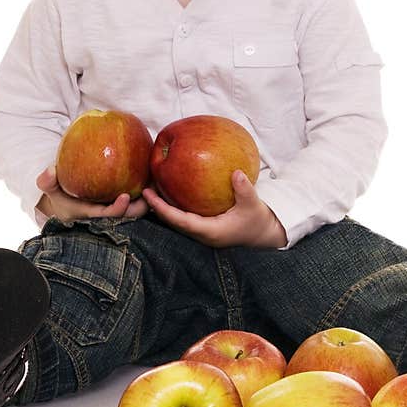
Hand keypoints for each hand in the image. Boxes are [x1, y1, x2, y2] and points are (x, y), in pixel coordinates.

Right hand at [36, 166, 149, 221]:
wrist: (71, 201)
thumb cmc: (62, 195)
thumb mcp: (50, 189)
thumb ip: (47, 181)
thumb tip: (50, 170)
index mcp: (93, 216)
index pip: (108, 217)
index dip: (117, 210)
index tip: (125, 197)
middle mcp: (109, 216)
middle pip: (130, 216)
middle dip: (143, 207)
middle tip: (152, 190)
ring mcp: (120, 210)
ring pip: (140, 209)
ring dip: (151, 199)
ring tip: (159, 182)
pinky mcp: (128, 204)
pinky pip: (142, 198)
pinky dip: (150, 190)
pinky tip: (157, 173)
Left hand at [143, 171, 287, 248]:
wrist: (263, 234)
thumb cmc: (257, 220)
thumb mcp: (253, 204)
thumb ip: (245, 189)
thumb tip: (236, 172)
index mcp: (209, 232)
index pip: (180, 221)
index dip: (162, 209)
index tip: (149, 196)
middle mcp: (201, 233)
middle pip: (172, 221)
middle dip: (156, 206)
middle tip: (144, 188)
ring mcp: (201, 231)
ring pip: (176, 219)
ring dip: (162, 205)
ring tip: (151, 186)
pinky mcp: (203, 225)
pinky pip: (184, 215)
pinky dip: (174, 203)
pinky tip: (170, 187)